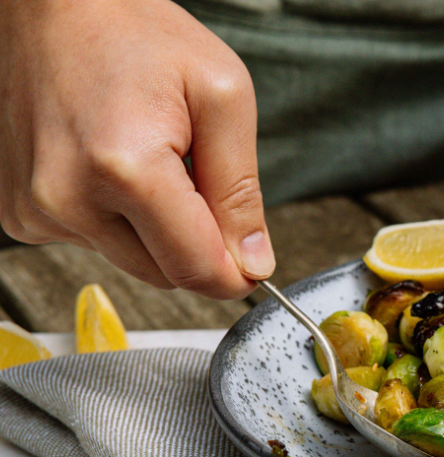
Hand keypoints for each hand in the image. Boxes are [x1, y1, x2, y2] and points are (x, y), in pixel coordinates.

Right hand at [0, 0, 273, 298]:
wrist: (51, 6)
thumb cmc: (135, 33)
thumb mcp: (222, 96)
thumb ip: (242, 190)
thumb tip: (253, 262)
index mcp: (125, 169)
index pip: (195, 269)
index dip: (235, 274)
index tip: (252, 263)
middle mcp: (67, 198)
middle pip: (164, 274)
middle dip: (195, 241)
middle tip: (196, 175)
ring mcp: (34, 208)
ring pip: (129, 260)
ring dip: (154, 228)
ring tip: (149, 157)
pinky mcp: (19, 212)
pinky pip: (91, 240)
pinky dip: (114, 216)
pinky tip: (111, 163)